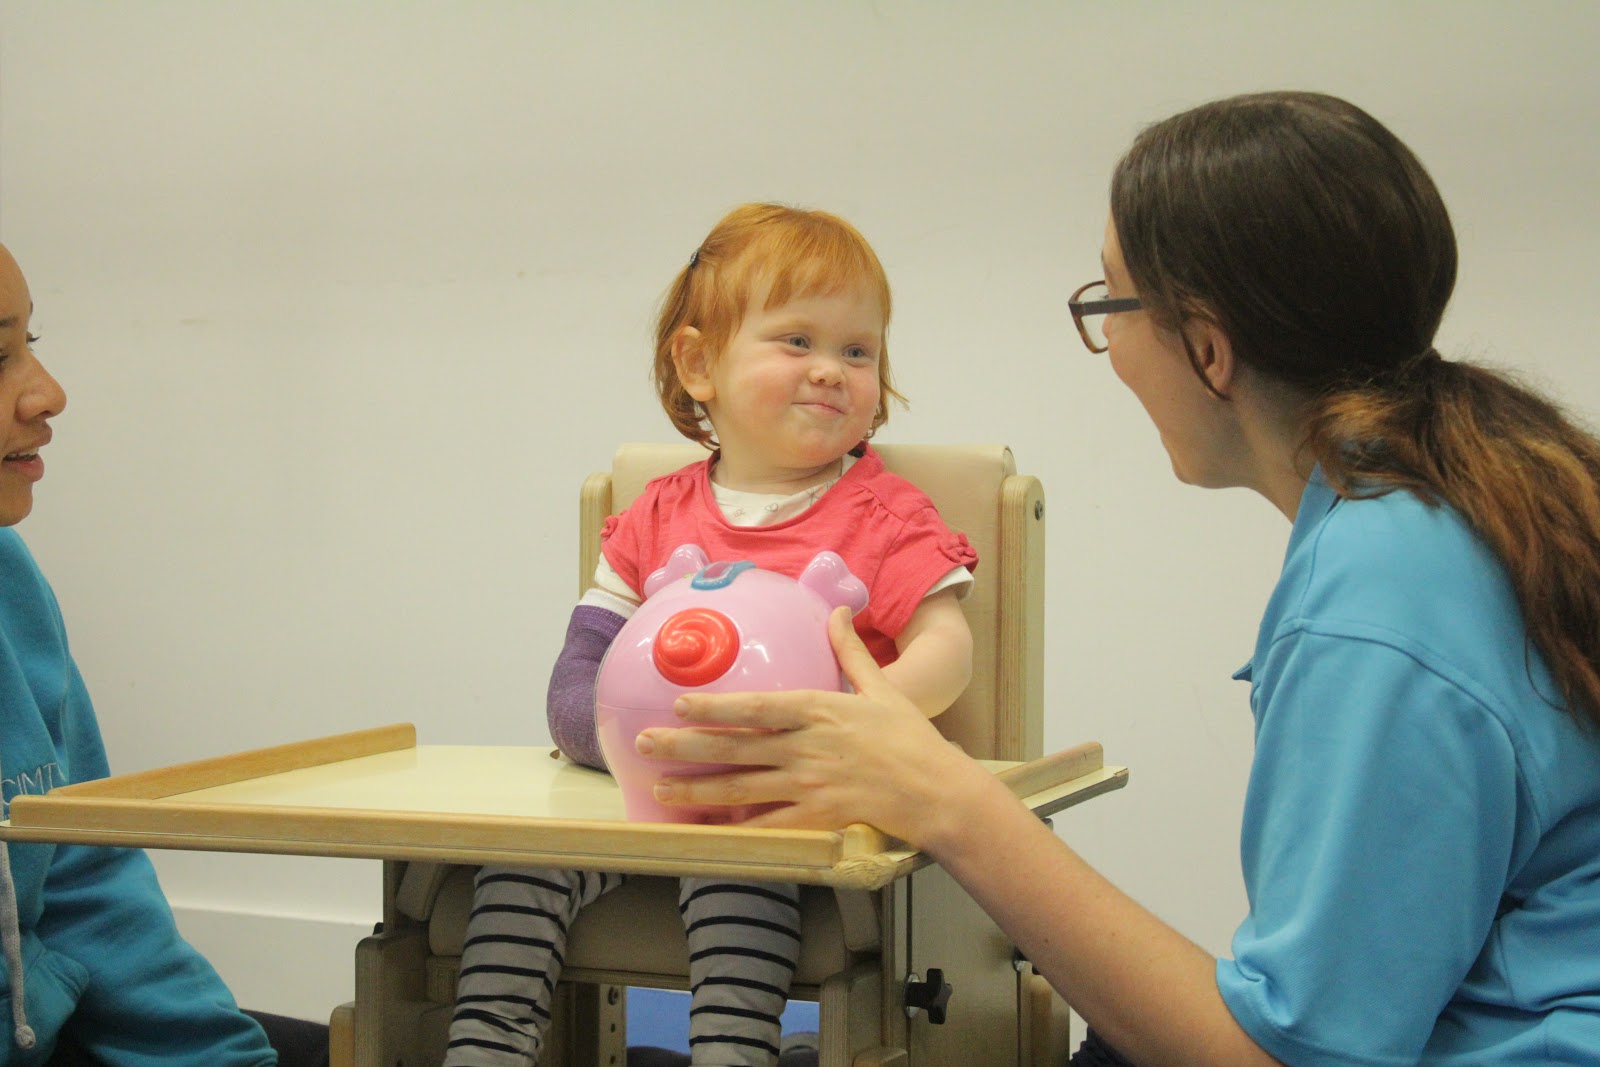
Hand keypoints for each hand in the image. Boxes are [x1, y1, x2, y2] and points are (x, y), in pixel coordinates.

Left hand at [636, 607, 986, 840]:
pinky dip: (735, 826)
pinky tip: (706, 827)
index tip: (678, 702)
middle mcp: (806, 747)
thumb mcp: (880, 687)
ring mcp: (809, 785)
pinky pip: (768, 824)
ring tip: (660, 788)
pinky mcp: (817, 818)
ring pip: (740, 787)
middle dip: (685, 745)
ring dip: (696, 789)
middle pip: (735, 747)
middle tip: (646, 743)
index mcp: (819, 710)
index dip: (713, 706)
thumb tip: (839, 610)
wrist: (937, 790)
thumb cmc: (910, 738)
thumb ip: (850, 651)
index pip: (755, 707)